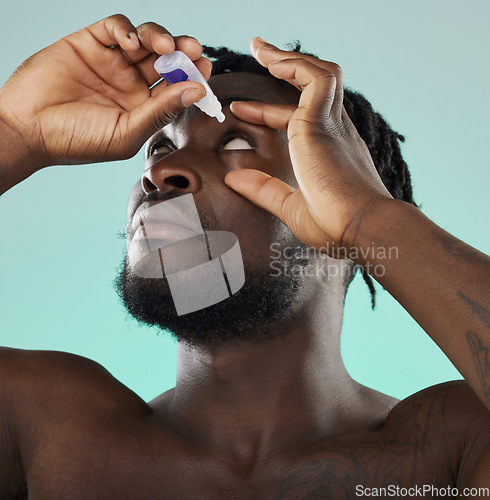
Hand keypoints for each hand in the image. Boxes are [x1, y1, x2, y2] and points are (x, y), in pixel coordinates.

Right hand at [0, 14, 209, 169]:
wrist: (29, 128)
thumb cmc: (78, 140)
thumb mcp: (126, 132)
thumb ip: (160, 111)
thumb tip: (197, 90)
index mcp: (144, 108)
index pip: (176, 87)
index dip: (193, 76)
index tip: (205, 69)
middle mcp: (131, 84)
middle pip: (166, 60)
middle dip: (183, 52)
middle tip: (194, 49)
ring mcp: (112, 62)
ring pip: (145, 40)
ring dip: (159, 37)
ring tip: (165, 46)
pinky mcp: (90, 43)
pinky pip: (116, 27)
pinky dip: (126, 29)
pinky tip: (130, 41)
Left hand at [224, 38, 392, 254]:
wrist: (362, 228)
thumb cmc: (335, 224)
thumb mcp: (290, 206)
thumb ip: (263, 190)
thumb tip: (233, 178)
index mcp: (328, 150)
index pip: (296, 119)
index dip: (267, 112)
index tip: (240, 110)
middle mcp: (334, 131)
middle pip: (312, 86)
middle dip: (286, 66)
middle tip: (260, 53)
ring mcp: (332, 123)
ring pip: (318, 73)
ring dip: (289, 58)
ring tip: (260, 48)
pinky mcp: (324, 120)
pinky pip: (315, 77)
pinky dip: (295, 65)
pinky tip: (271, 61)